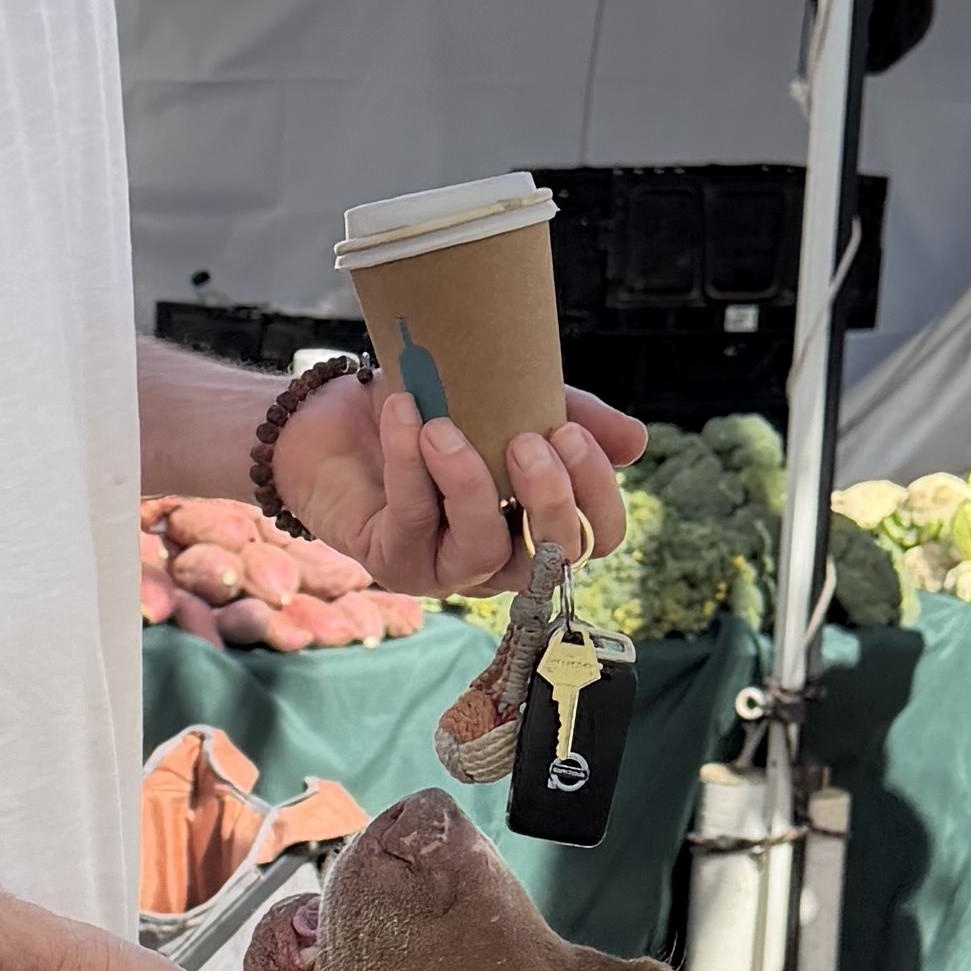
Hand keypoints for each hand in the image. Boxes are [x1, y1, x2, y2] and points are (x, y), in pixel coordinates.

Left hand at [272, 371, 640, 598]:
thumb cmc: (428, 410)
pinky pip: (415, 517)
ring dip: (472, 484)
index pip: (593, 538)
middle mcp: (496, 559)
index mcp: (533, 524)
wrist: (333, 416)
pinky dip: (412, 462)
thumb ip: (571, 418)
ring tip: (446, 427)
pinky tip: (409, 415)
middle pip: (552, 558)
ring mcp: (444, 567)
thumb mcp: (508, 402)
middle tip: (532, 437)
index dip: (596, 496)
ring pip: (483, 552)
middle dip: (551, 497)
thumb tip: (636, 443)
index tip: (572, 432)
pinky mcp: (392, 560)